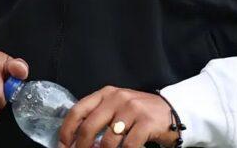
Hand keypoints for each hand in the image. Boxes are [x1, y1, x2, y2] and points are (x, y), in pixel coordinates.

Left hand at [58, 85, 178, 147]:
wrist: (173, 110)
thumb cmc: (140, 113)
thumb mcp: (117, 107)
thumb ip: (99, 116)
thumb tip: (76, 139)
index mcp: (106, 93)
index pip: (78, 110)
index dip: (66, 131)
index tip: (63, 146)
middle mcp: (118, 98)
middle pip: (88, 128)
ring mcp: (132, 109)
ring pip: (107, 141)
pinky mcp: (146, 122)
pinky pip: (128, 146)